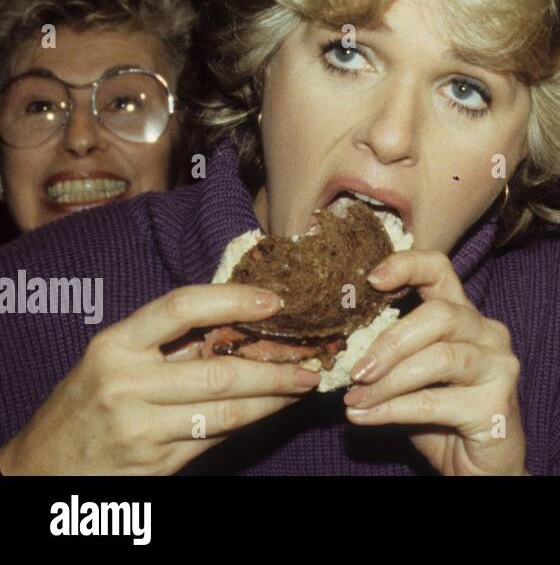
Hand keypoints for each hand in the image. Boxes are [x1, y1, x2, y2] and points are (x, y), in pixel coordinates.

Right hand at [0, 285, 319, 474]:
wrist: (42, 469)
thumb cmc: (89, 400)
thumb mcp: (114, 358)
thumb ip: (170, 341)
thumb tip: (245, 320)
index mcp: (115, 345)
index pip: (181, 307)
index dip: (233, 299)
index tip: (276, 300)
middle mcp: (124, 383)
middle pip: (219, 371)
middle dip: (274, 366)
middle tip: (310, 358)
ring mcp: (139, 428)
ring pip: (226, 410)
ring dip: (273, 397)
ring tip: (302, 383)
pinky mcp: (154, 463)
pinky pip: (214, 437)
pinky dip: (249, 421)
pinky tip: (271, 409)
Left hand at [343, 251, 524, 475]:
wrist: (480, 472)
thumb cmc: (442, 423)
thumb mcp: (410, 382)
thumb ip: (389, 359)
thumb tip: (339, 351)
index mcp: (466, 318)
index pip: (441, 271)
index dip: (407, 265)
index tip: (370, 279)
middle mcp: (489, 333)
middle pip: (440, 314)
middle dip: (390, 341)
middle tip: (355, 369)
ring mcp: (499, 366)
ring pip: (439, 357)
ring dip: (389, 380)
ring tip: (354, 399)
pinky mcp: (497, 403)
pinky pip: (436, 401)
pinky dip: (394, 409)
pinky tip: (365, 417)